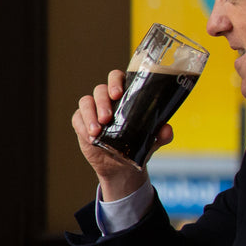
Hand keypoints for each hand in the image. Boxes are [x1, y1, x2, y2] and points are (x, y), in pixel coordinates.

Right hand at [71, 69, 167, 200]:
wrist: (121, 166)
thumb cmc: (136, 147)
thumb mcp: (151, 142)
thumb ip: (161, 135)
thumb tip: (167, 129)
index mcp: (125, 96)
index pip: (117, 78)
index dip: (115, 82)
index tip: (117, 94)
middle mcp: (107, 100)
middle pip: (100, 90)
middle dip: (102, 103)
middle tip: (107, 118)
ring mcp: (92, 110)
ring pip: (86, 102)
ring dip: (90, 115)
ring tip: (97, 132)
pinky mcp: (81, 122)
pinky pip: (78, 119)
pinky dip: (82, 127)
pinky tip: (91, 138)